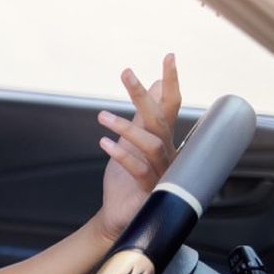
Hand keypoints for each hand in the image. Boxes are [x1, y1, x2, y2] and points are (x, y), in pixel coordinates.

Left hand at [94, 53, 181, 241]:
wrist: (118, 218)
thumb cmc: (127, 179)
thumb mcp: (132, 141)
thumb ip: (143, 117)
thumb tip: (154, 85)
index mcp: (164, 139)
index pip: (171, 106)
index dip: (171, 82)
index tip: (169, 56)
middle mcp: (170, 154)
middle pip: (161, 120)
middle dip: (143, 95)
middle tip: (126, 73)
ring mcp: (164, 173)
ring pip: (153, 145)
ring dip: (126, 128)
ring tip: (102, 116)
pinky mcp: (153, 192)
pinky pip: (140, 170)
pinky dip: (123, 156)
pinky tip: (104, 144)